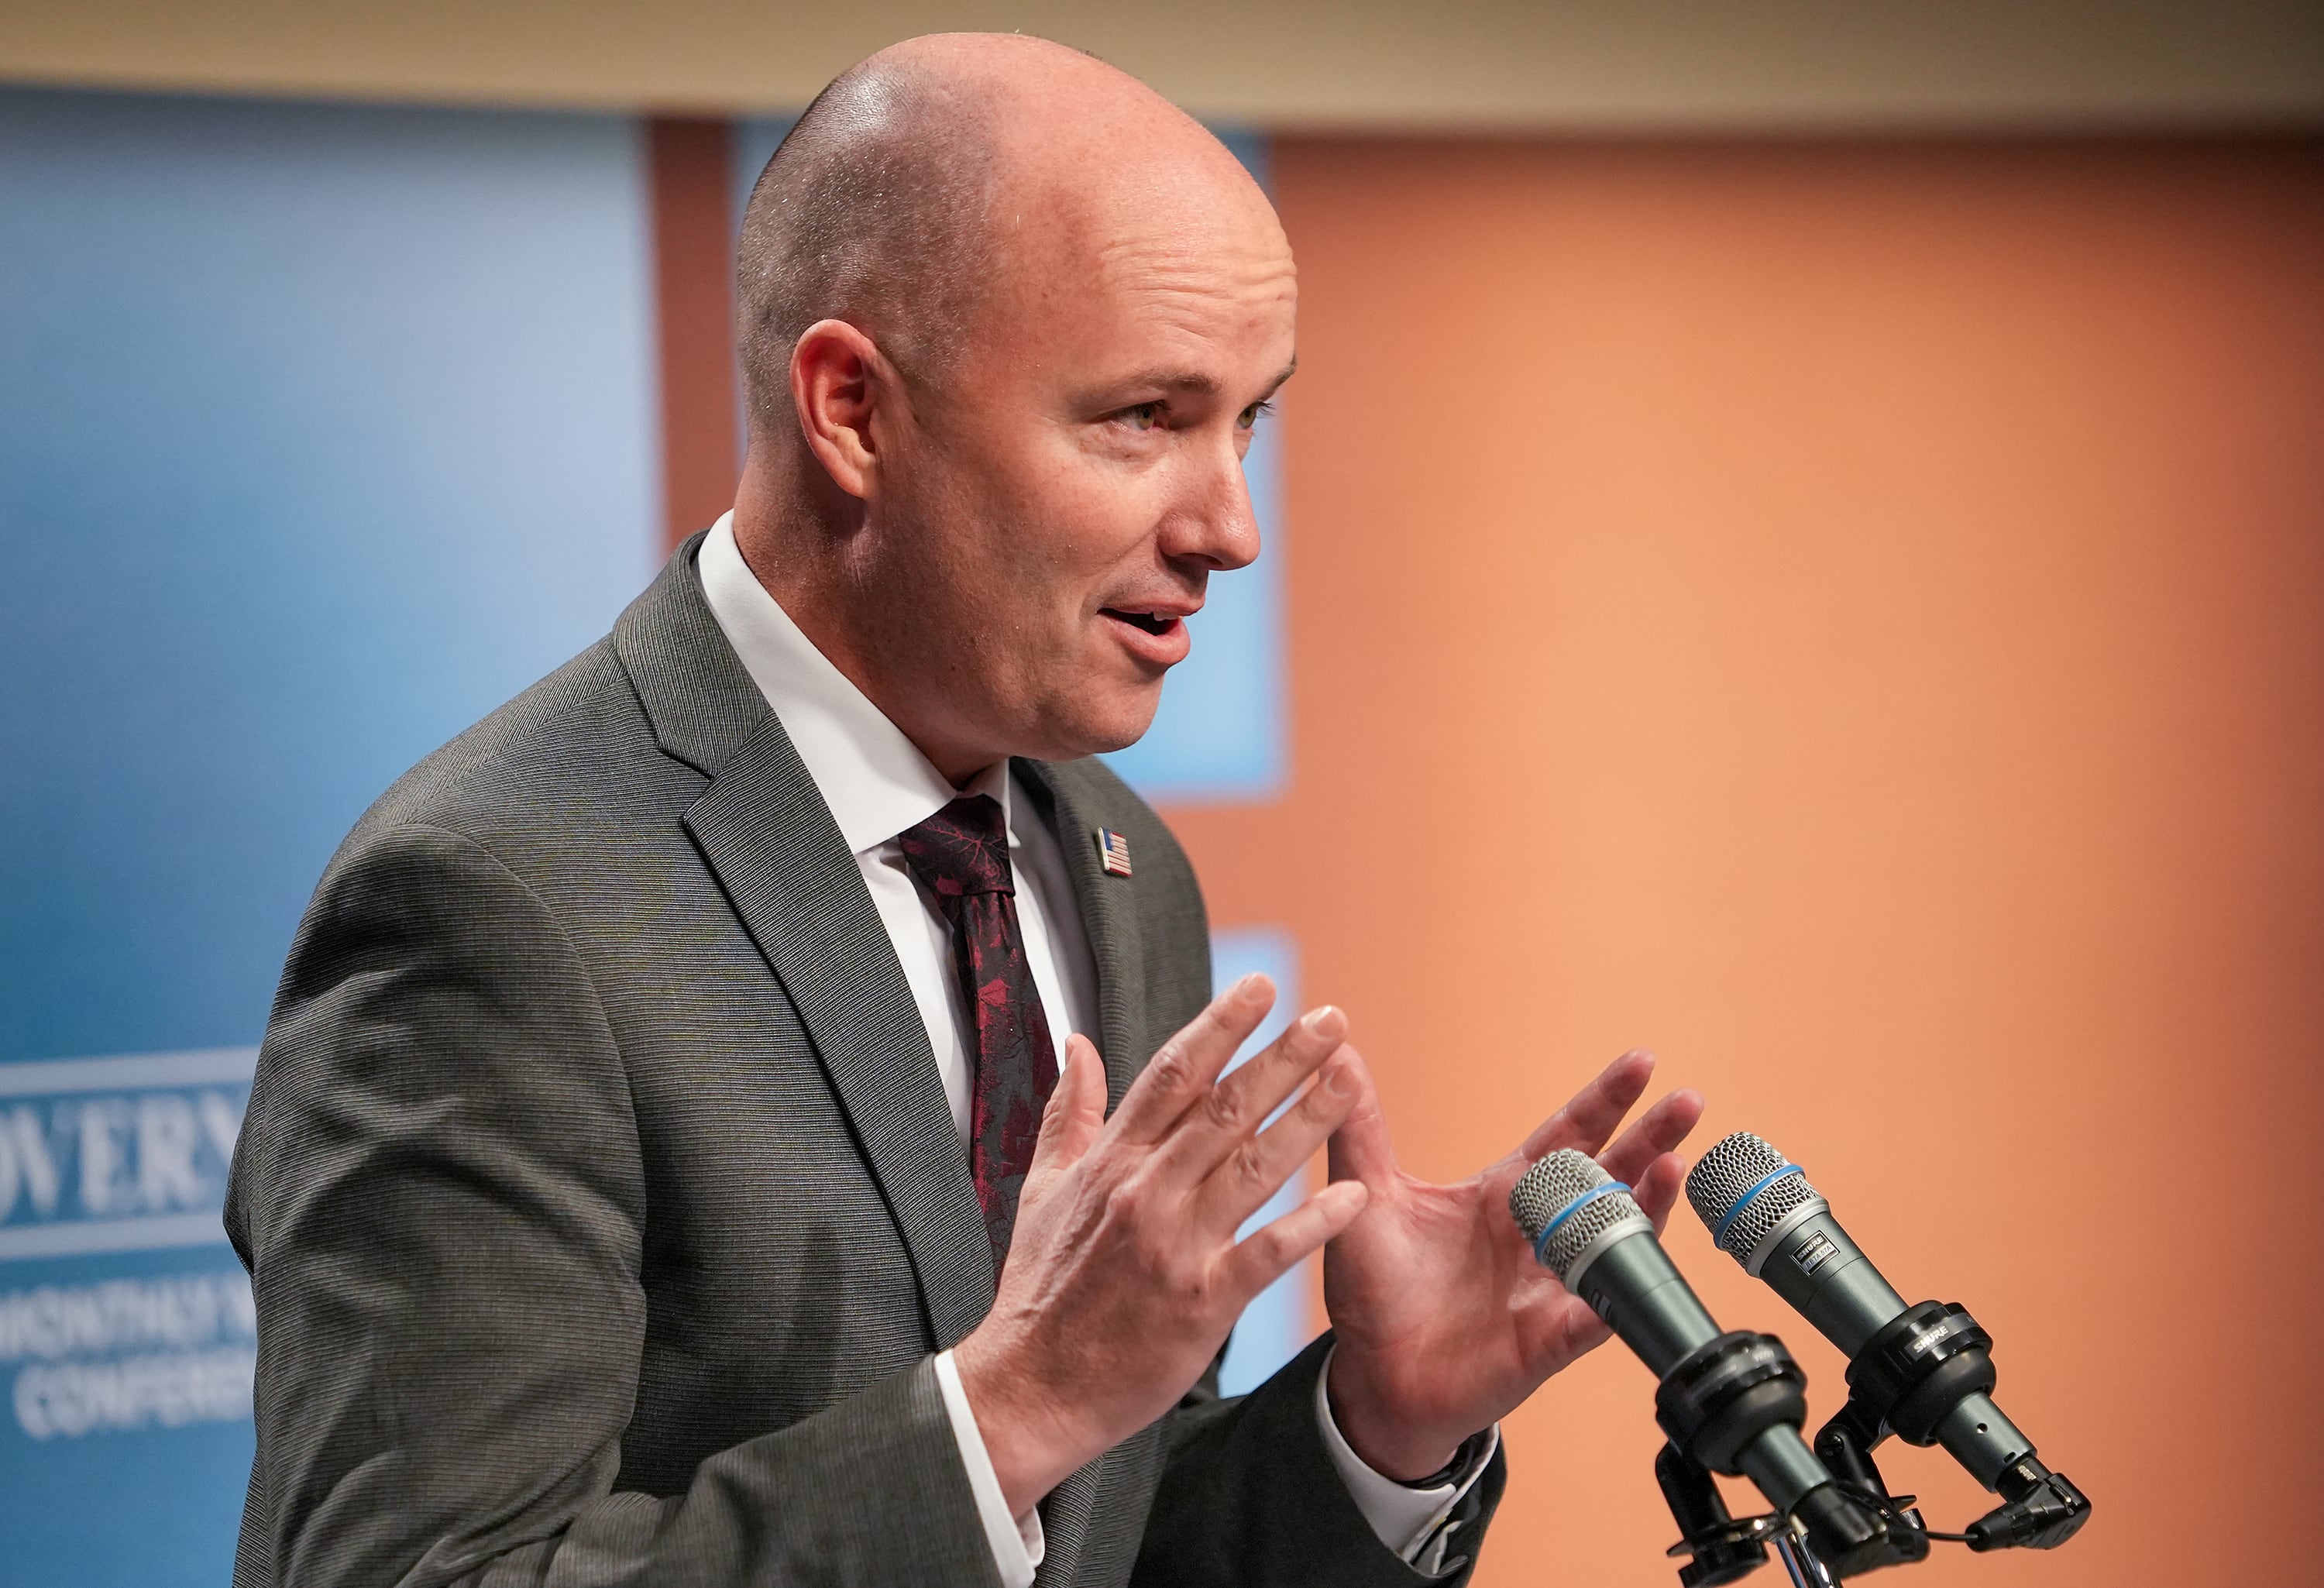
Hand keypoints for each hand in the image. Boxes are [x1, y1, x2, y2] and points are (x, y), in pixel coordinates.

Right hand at [954, 975, 1370, 1515]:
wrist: (1030, 1388)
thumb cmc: (1040, 1292)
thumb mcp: (1041, 1190)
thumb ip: (1069, 1112)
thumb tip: (1079, 1043)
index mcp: (1112, 1161)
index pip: (1173, 1075)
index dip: (1220, 1025)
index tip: (1261, 987)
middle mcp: (1146, 1192)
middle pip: (1223, 1107)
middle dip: (1282, 1058)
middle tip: (1331, 1017)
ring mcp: (1175, 1246)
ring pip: (1251, 1167)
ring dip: (1307, 1120)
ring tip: (1351, 1079)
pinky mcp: (1201, 1304)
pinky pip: (1266, 1254)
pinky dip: (1311, 1224)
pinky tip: (1353, 1196)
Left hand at [1321, 1048, 1703, 1479]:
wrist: (1371, 1377)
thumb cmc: (1376, 1290)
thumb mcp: (1366, 1196)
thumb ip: (1360, 1128)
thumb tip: (1340, 1051)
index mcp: (1504, 1195)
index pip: (1566, 1135)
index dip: (1605, 1100)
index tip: (1642, 1060)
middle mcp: (1538, 1236)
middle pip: (1608, 1177)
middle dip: (1650, 1139)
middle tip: (1689, 1101)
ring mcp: (1550, 1288)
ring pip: (1614, 1241)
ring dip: (1647, 1207)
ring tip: (1673, 1167)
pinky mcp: (1545, 1341)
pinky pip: (1590, 1318)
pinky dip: (1614, 1297)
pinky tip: (1635, 1271)